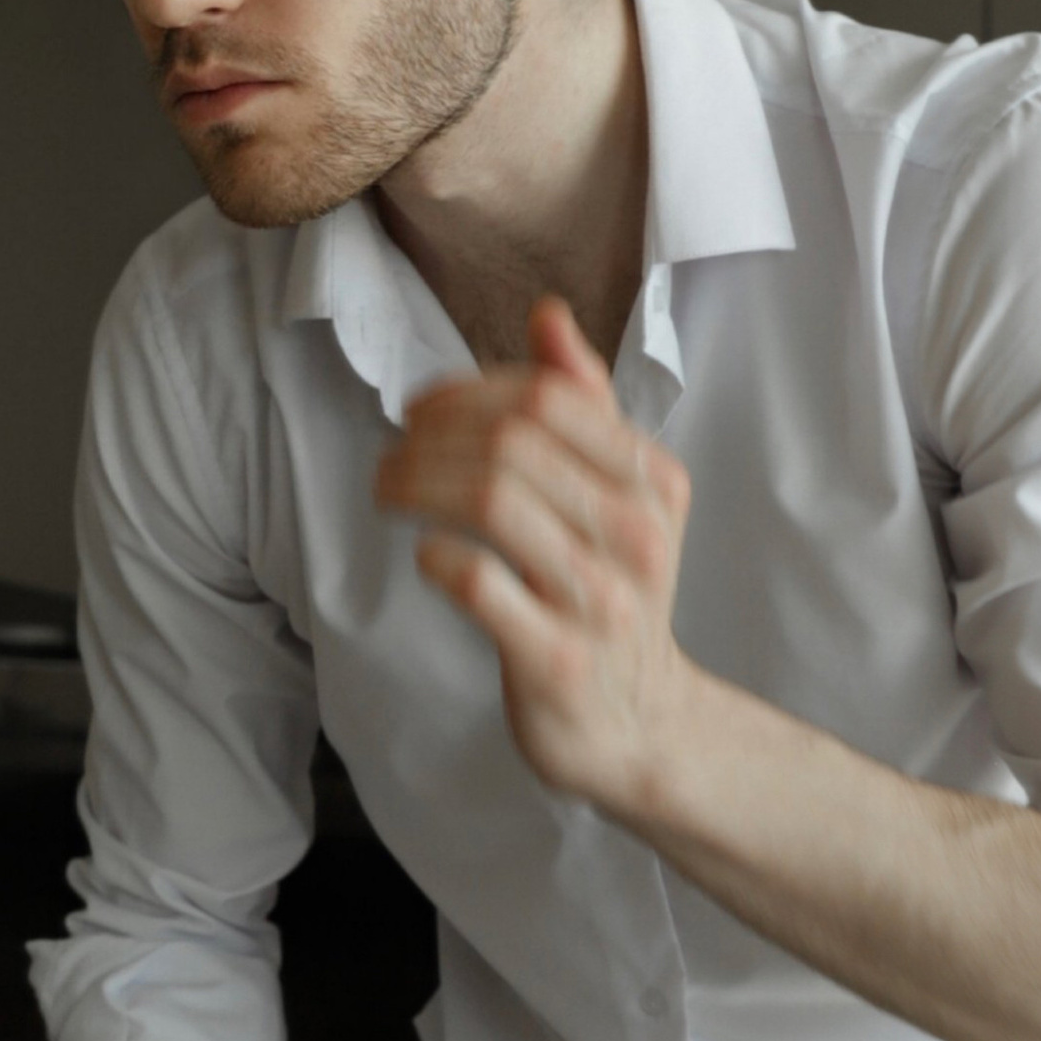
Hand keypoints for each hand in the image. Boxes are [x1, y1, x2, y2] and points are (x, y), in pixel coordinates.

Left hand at [377, 296, 694, 819]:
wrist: (639, 725)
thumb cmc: (611, 598)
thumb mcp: (620, 497)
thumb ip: (585, 407)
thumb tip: (547, 315)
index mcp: (654, 481)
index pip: (550, 397)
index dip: (468, 390)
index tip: (420, 410)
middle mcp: (636, 533)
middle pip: (513, 441)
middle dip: (430, 436)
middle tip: (392, 456)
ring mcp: (599, 597)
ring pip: (492, 499)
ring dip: (417, 484)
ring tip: (386, 492)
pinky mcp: (557, 658)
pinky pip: (480, 584)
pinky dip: (438, 559)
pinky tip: (425, 558)